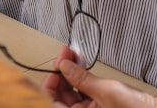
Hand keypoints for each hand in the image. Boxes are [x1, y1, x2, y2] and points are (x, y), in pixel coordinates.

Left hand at [41, 48, 156, 107]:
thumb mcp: (105, 91)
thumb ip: (81, 79)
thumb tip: (63, 65)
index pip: (53, 102)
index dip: (50, 83)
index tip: (56, 65)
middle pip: (63, 95)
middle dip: (63, 72)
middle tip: (65, 54)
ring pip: (75, 90)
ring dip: (73, 71)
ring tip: (73, 53)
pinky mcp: (105, 103)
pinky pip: (88, 88)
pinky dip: (84, 75)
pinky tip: (83, 61)